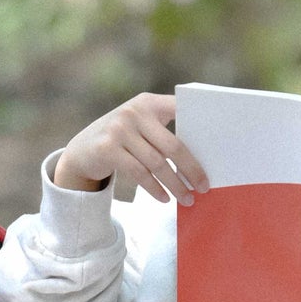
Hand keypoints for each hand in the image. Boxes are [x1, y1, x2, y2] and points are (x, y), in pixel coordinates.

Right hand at [54, 92, 208, 205]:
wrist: (82, 149)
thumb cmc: (123, 140)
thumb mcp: (140, 126)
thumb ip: (163, 132)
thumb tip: (199, 160)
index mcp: (148, 103)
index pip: (180, 109)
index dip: (200, 122)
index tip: (218, 144)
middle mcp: (133, 112)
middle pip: (172, 145)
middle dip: (190, 169)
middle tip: (204, 187)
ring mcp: (118, 130)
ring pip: (156, 163)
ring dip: (174, 185)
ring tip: (187, 199)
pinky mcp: (107, 149)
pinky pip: (139, 174)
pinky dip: (155, 188)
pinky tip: (164, 198)